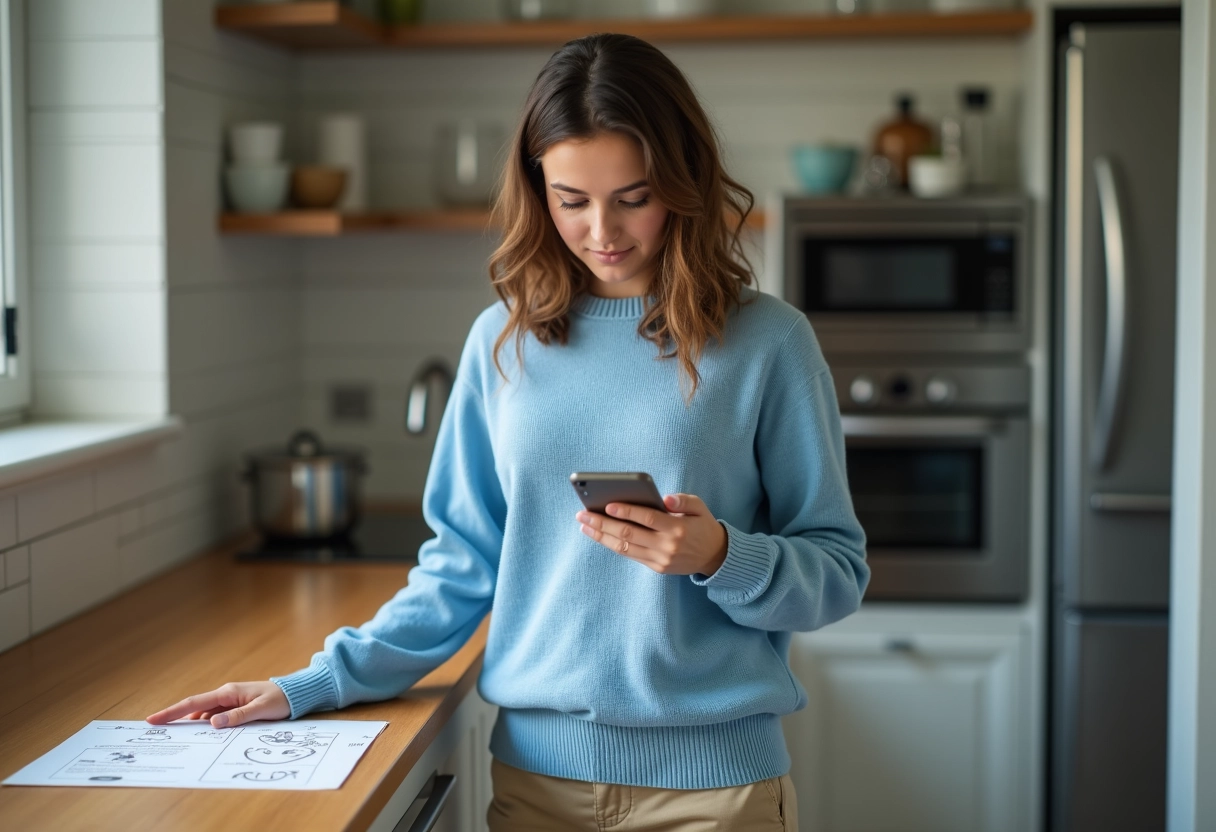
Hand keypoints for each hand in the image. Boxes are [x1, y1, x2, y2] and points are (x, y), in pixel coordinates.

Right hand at [146, 681, 289, 728]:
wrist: (296, 694)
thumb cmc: (280, 700)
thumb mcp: (261, 709)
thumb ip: (238, 717)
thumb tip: (213, 723)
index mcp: (228, 693)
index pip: (194, 702)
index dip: (172, 712)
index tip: (153, 719)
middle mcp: (225, 696)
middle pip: (194, 709)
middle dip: (175, 719)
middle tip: (155, 732)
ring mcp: (229, 703)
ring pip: (204, 716)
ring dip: (191, 726)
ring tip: (173, 738)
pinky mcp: (235, 709)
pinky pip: (215, 719)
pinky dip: (206, 728)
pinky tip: (201, 738)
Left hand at [576, 493, 727, 575]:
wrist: (714, 556)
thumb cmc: (702, 525)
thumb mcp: (700, 506)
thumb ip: (683, 500)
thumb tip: (664, 499)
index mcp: (677, 528)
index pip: (648, 519)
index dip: (627, 512)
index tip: (607, 505)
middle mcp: (666, 546)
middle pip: (629, 534)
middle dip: (603, 524)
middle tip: (583, 514)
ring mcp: (660, 559)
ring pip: (625, 547)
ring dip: (601, 536)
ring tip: (584, 526)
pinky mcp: (656, 567)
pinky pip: (630, 555)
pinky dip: (612, 545)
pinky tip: (600, 535)